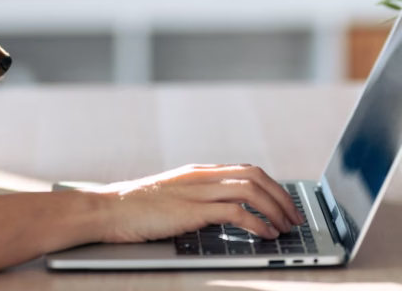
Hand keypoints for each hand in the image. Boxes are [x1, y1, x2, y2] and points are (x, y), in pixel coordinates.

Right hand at [89, 164, 304, 243]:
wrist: (109, 209)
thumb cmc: (136, 208)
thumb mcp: (172, 197)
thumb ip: (197, 198)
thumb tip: (224, 212)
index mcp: (197, 172)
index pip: (245, 170)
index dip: (272, 186)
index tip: (286, 205)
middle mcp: (200, 176)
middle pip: (254, 175)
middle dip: (281, 196)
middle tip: (295, 218)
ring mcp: (196, 191)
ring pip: (249, 190)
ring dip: (275, 209)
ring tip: (286, 228)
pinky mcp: (191, 210)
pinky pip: (234, 212)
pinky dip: (256, 223)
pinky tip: (265, 235)